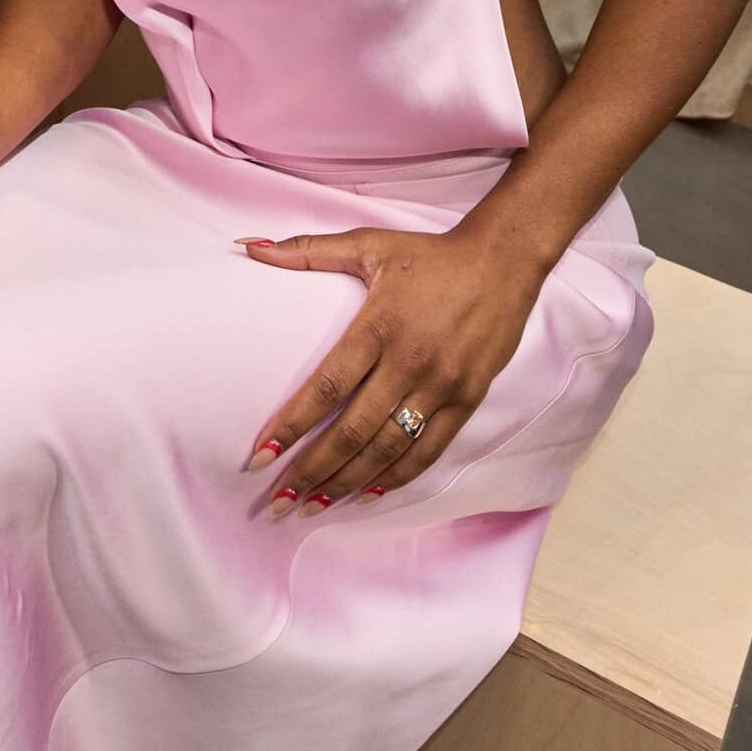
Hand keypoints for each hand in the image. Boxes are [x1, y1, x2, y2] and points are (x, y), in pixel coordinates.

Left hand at [241, 222, 541, 513]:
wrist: (503, 260)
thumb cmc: (428, 254)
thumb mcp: (367, 244)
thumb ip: (307, 251)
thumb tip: (248, 247)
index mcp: (380, 325)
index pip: (327, 387)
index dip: (292, 424)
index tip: (260, 455)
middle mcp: (410, 361)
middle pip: (353, 429)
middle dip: (311, 469)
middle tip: (277, 501)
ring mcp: (442, 384)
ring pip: (388, 447)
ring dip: (347, 481)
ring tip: (312, 506)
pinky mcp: (468, 398)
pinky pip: (429, 448)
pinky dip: (398, 475)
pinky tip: (368, 494)